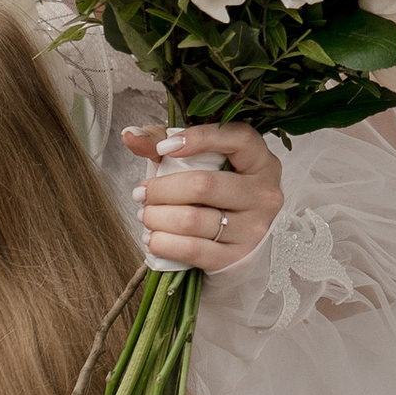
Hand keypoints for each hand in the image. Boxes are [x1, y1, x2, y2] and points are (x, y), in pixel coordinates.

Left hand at [122, 121, 283, 272]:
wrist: (237, 246)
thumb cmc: (216, 197)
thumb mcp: (196, 162)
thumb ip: (164, 144)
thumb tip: (131, 135)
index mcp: (261, 161)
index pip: (237, 138)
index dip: (198, 138)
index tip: (162, 148)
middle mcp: (264, 194)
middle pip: (204, 185)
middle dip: (162, 189)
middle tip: (142, 193)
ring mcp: (255, 228)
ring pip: (192, 220)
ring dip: (157, 217)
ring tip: (146, 215)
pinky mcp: (239, 258)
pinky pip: (192, 249)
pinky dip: (164, 243)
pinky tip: (153, 238)